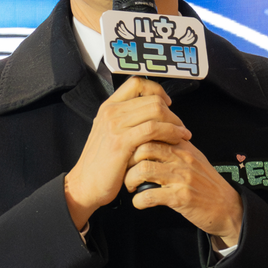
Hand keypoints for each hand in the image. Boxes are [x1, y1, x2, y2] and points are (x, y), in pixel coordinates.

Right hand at [64, 77, 191, 230]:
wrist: (85, 185)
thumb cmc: (101, 163)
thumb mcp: (110, 133)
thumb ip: (127, 120)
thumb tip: (155, 112)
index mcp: (108, 106)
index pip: (136, 83)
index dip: (157, 90)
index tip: (167, 104)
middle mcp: (110, 112)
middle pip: (151, 98)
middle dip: (172, 112)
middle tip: (180, 126)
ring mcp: (115, 126)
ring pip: (156, 110)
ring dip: (175, 122)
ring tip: (183, 134)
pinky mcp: (121, 142)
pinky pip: (154, 128)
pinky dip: (171, 132)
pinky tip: (177, 140)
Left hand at [125, 138, 243, 246]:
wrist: (228, 207)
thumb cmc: (206, 183)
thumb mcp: (193, 157)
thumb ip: (174, 146)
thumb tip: (149, 137)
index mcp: (183, 146)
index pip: (152, 132)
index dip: (134, 143)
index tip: (129, 155)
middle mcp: (182, 158)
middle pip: (143, 148)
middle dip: (128, 161)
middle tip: (126, 172)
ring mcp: (182, 177)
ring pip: (143, 170)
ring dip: (130, 181)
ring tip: (131, 187)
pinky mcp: (182, 197)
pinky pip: (150, 195)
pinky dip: (139, 200)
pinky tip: (140, 202)